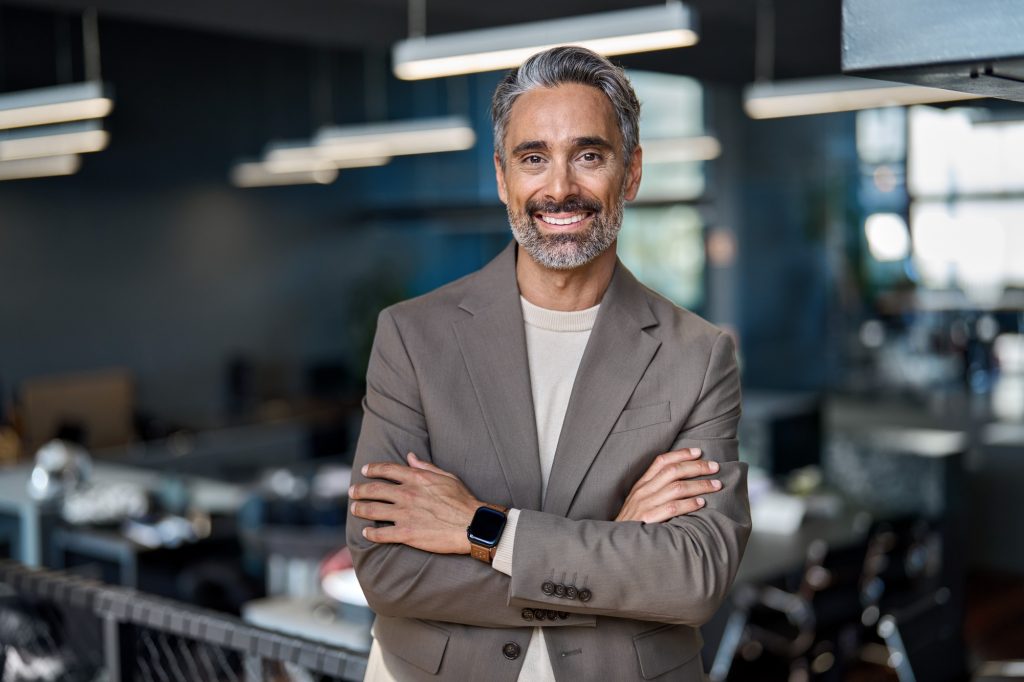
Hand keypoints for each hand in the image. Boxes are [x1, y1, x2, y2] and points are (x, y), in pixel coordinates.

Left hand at [349, 452, 481, 554]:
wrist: (472, 525)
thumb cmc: (462, 500)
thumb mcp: (446, 476)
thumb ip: (425, 466)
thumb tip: (409, 456)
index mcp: (416, 478)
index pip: (387, 469)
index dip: (373, 469)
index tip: (365, 471)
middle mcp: (407, 494)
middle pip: (374, 490)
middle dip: (359, 490)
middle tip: (352, 492)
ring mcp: (405, 514)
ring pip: (372, 510)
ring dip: (360, 509)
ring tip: (355, 509)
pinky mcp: (406, 534)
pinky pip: (381, 534)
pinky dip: (371, 533)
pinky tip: (366, 532)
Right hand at [615, 448, 721, 523]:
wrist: (617, 544)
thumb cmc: (633, 524)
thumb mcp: (639, 502)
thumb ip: (655, 491)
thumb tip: (682, 481)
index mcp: (641, 484)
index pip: (662, 461)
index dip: (681, 454)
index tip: (699, 452)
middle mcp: (643, 491)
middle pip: (673, 471)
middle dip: (696, 467)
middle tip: (715, 467)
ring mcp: (645, 505)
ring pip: (677, 488)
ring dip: (699, 485)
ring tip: (715, 485)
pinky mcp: (648, 519)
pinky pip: (672, 508)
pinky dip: (689, 504)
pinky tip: (701, 503)